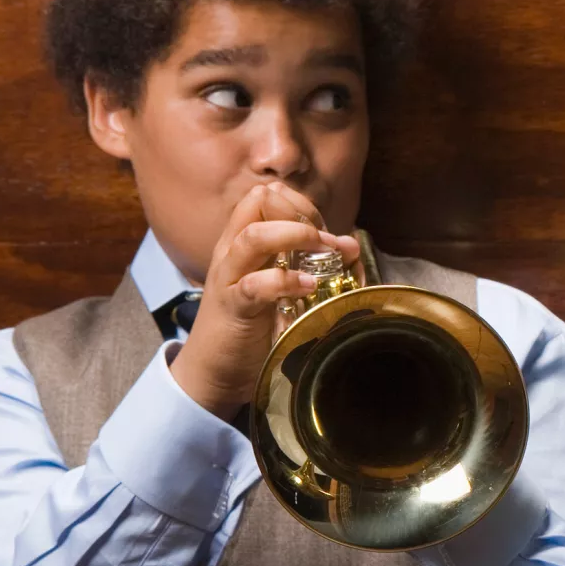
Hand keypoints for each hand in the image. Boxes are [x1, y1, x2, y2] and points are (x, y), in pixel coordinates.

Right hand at [168, 182, 360, 418]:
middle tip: (330, 241)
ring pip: (254, 236)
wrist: (215, 370)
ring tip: (324, 253)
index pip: (266, 196)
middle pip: (259, 202)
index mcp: (242, 241)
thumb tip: (349, 245)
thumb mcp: (279, 285)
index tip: (324, 228)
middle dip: (301, 213)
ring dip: (295, 237)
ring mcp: (229, 277)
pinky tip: (308, 286)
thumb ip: (307, 262)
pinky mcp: (233, 307)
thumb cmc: (252, 324)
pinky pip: (254, 284)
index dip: (300, 204)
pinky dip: (285, 281)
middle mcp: (233, 251)